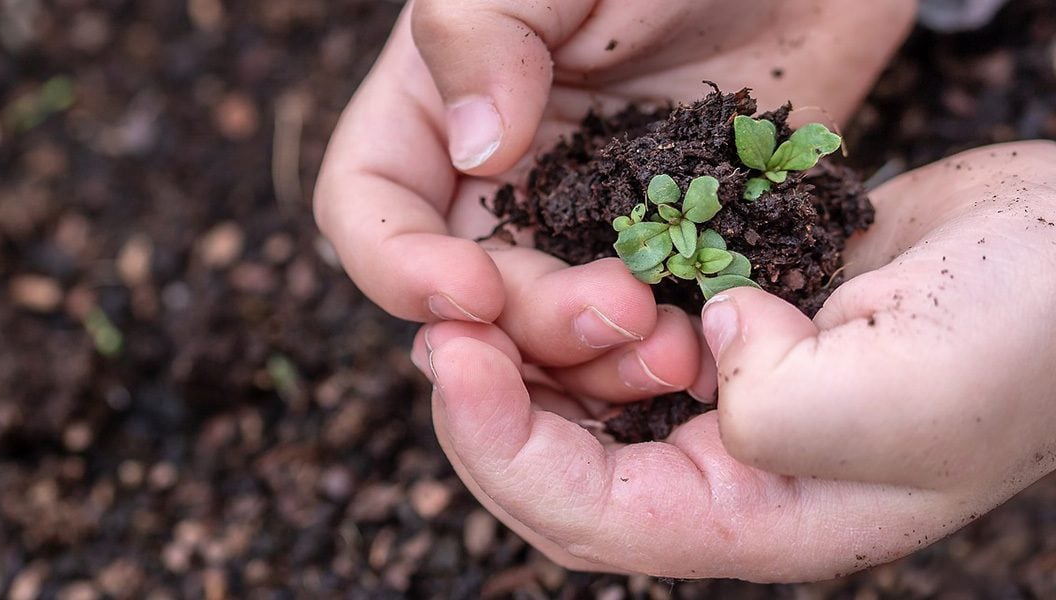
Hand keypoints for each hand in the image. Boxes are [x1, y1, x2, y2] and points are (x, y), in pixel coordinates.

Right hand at [315, 0, 915, 399]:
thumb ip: (481, 30)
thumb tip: (477, 152)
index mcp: (442, 103)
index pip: (369, 205)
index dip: (397, 264)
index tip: (471, 291)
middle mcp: (503, 175)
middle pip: (471, 293)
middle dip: (529, 322)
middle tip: (618, 311)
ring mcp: (588, 217)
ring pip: (554, 331)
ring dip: (598, 360)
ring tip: (676, 348)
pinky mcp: (671, 244)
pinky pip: (648, 322)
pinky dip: (665, 350)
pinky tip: (711, 346)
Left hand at [411, 141, 1055, 580]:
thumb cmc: (1023, 337)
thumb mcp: (903, 394)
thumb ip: (778, 408)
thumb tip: (705, 349)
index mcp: (762, 518)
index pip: (589, 514)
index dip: (502, 446)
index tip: (452, 358)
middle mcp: (732, 473)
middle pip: (563, 468)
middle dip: (489, 406)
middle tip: (440, 327)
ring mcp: (730, 400)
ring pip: (585, 401)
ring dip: (529, 355)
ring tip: (481, 296)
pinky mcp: (735, 329)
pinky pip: (626, 335)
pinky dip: (581, 309)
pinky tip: (555, 269)